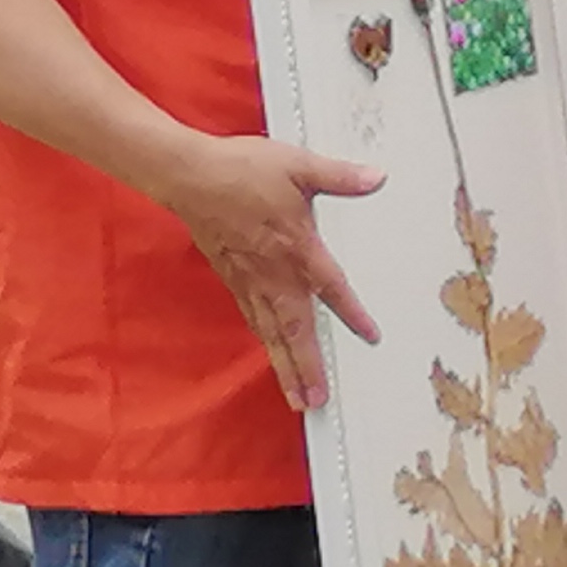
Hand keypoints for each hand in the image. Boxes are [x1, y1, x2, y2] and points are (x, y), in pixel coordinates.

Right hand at [162, 131, 383, 410]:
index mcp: (297, 247)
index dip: (353, 314)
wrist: (191, 176)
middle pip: (296, 330)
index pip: (332, 288)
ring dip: (285, 366)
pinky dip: (264, 341)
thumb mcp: (300, 166)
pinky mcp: (232, 278)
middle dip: (307, 368)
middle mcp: (274, 273)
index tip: (371, 336)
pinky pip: (252, 319)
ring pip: (271, 333)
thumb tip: (375, 177)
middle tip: (316, 401)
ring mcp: (250, 280)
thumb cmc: (242, 170)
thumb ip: (340, 176)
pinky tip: (270, 351)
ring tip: (296, 396)